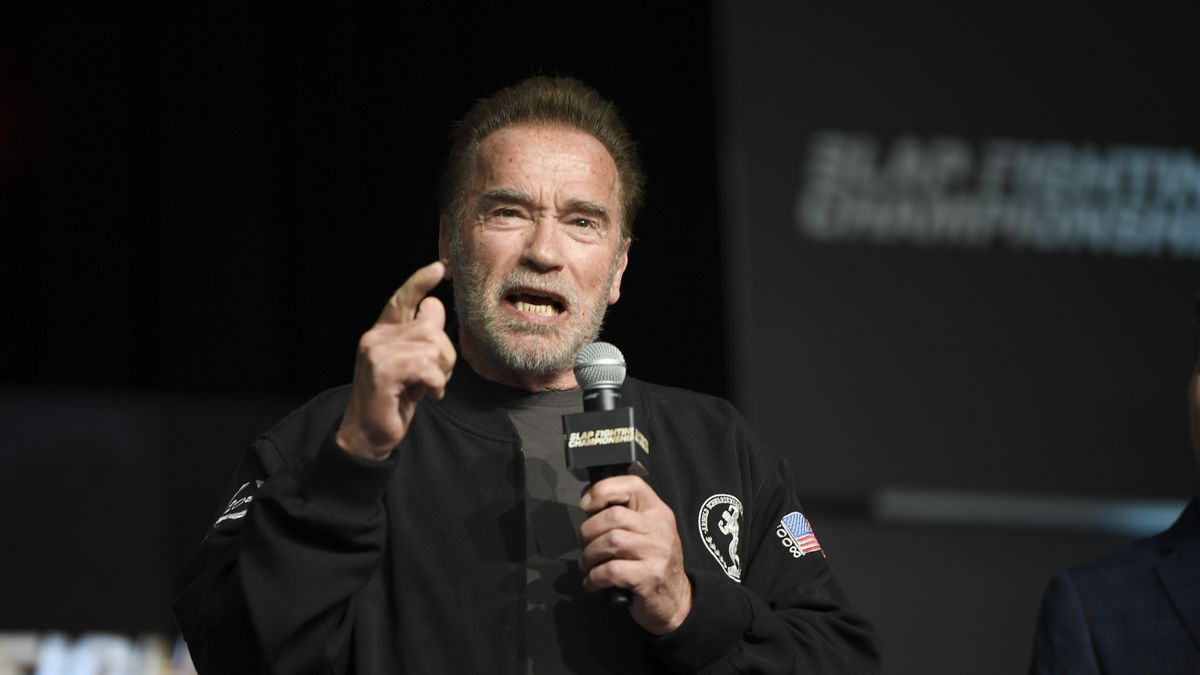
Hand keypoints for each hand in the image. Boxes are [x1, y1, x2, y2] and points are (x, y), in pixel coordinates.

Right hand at [336, 261, 455, 460]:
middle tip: (437, 376)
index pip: (402, 299)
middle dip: (446, 354)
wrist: (369, 433)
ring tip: (430, 386)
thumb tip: (435, 305)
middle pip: (431, 327)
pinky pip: (426, 366)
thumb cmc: (395, 399)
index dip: (420, 281)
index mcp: (383, 332)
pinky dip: (436, 383)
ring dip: (442, 371)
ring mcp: (375, 352)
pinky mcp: (381, 371)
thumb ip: (423, 338)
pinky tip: (428, 394)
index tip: (441, 267)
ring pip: (432, 346)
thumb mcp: (414, 364)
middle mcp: (375, 337)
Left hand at [579, 475, 692, 634]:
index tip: (586, 505)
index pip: (632, 486)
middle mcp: (660, 528)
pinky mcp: (649, 577)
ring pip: (610, 541)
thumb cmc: (652, 564)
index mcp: (657, 512)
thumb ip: (623, 517)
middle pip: (613, 516)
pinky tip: (593, 582)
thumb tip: (588, 505)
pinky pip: (611, 570)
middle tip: (586, 546)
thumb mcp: (645, 533)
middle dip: (588, 531)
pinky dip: (594, 577)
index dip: (603, 490)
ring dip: (589, 555)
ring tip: (588, 565)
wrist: (675, 601)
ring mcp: (657, 553)